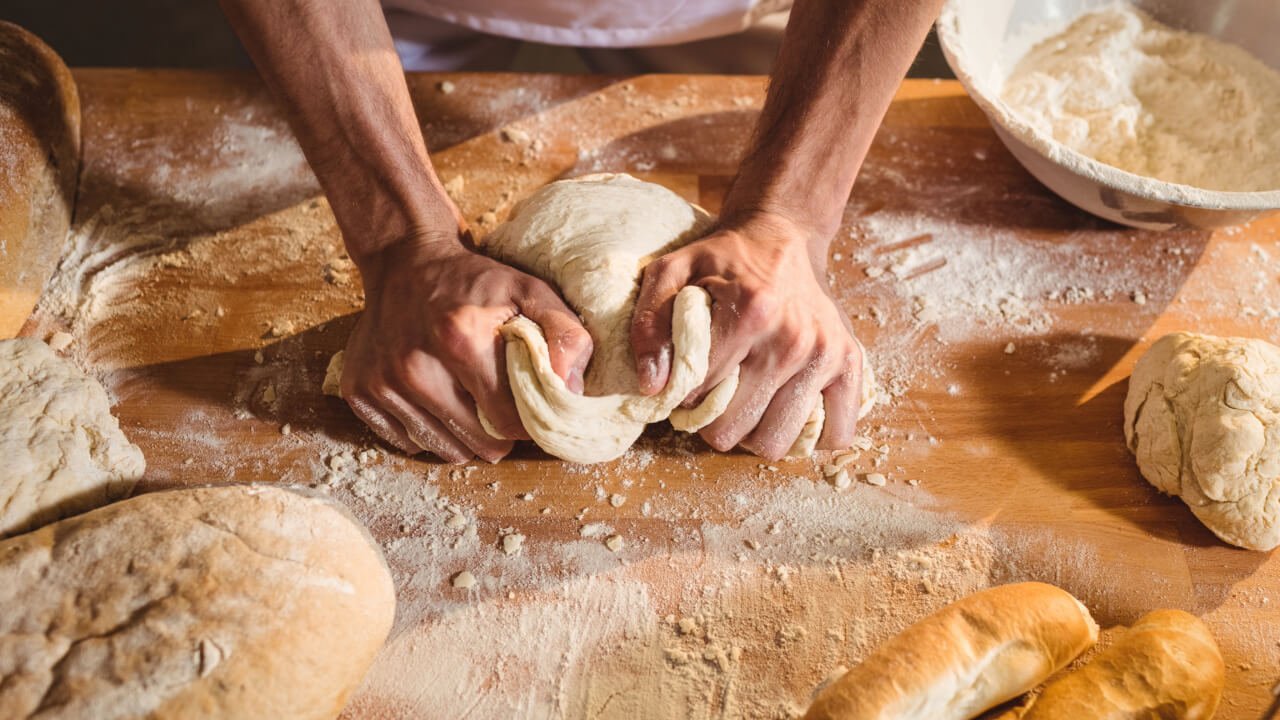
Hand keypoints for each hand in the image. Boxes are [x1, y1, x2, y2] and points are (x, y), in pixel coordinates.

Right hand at [341, 231, 592, 462]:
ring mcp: (381, 381)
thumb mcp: (530, 291)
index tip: (528, 408)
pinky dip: (425, 431)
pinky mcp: (359, 391)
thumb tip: (572, 389)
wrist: (405, 259)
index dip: (525, 424)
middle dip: (495, 433)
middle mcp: (413, 365)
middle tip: (499, 405)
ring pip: (440, 449)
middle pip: (474, 443)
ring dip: (461, 436)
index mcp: (459, 339)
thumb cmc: (474, 282)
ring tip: (467, 400)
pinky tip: (435, 399)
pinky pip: (405, 442)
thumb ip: (565, 334)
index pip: (506, 421)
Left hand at [630, 212, 864, 459]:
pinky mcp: (849, 364)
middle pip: (733, 430)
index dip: (682, 394)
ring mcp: (826, 354)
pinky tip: (785, 410)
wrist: (784, 236)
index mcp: (751, 312)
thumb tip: (654, 385)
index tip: (687, 378)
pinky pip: (835, 436)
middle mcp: (793, 338)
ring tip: (747, 402)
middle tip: (714, 393)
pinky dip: (807, 437)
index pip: (698, 394)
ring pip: (774, 443)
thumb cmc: (724, 258)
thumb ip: (651, 325)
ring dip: (753, 432)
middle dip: (713, 419)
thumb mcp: (673, 272)